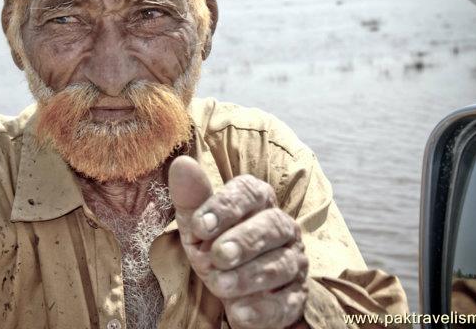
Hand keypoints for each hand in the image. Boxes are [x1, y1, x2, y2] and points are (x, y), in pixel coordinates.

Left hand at [168, 156, 307, 328]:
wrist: (232, 290)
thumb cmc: (215, 245)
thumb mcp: (198, 224)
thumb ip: (191, 197)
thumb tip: (181, 164)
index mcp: (259, 201)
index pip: (250, 192)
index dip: (226, 206)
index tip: (200, 225)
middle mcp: (282, 228)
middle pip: (273, 226)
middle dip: (244, 241)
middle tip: (217, 256)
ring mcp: (293, 263)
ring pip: (281, 265)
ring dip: (248, 276)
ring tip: (219, 285)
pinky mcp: (295, 297)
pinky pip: (286, 303)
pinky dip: (262, 309)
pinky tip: (238, 311)